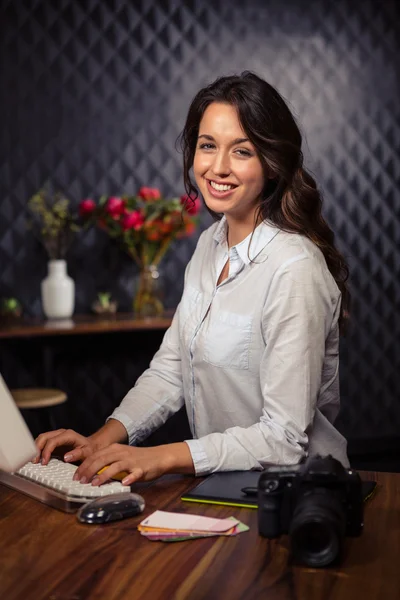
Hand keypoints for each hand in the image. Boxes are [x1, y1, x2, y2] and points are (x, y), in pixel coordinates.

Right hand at [34, 429, 101, 465]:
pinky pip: (43, 443)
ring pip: (41, 439)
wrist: (92, 447)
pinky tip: (37, 459)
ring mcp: (56, 437)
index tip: (44, 462)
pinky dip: (38, 450)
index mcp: (68, 435)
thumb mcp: (87, 453)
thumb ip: (77, 454)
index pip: (53, 440)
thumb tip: (66, 457)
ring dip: (36, 449)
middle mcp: (61, 433)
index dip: (46, 451)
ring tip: (34, 461)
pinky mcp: (54, 442)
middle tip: (35, 461)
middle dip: (37, 449)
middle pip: (44, 437)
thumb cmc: (90, 450)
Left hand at [73, 442, 193, 485]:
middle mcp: (121, 453)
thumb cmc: (137, 459)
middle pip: (101, 460)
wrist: (158, 457)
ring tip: (94, 484)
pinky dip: (129, 478)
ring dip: (103, 475)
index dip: (84, 466)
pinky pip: (134, 473)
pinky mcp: (141, 469)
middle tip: (79, 481)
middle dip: (89, 470)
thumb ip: (107, 463)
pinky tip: (123, 483)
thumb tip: (90, 474)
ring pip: (115, 466)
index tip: (75, 476)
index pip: (95, 456)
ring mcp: (131, 461)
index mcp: (114, 450)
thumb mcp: (120, 458)